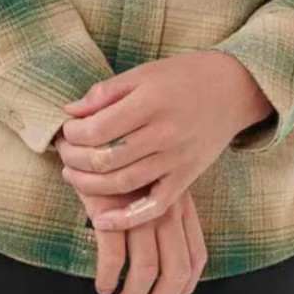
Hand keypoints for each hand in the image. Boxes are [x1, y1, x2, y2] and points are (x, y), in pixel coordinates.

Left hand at [55, 50, 271, 234]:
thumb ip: (106, 92)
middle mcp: (164, 133)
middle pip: (106, 158)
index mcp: (150, 102)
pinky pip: (154, 206)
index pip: (98, 128)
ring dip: (90, 185)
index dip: (73, 134)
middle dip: (74, 159)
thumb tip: (71, 112)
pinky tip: (102, 220)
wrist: (231, 89)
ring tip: (72, 175)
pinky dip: (127, 218)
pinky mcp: (186, 178)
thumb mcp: (143, 73)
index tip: (65, 131)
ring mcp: (176, 159)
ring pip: (124, 183)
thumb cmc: (183, 76)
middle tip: (62, 153)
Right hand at [57, 145, 207, 293]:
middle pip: (176, 268)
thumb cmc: (124, 156)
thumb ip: (165, 210)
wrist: (96, 128)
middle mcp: (165, 207)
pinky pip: (113, 258)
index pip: (196, 254)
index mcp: (181, 202)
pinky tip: (102, 285)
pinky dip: (107, 278)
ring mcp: (138, 207)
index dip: (186, 285)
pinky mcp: (110, 208)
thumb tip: (164, 259)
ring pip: (146, 269)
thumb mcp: (154, 179)